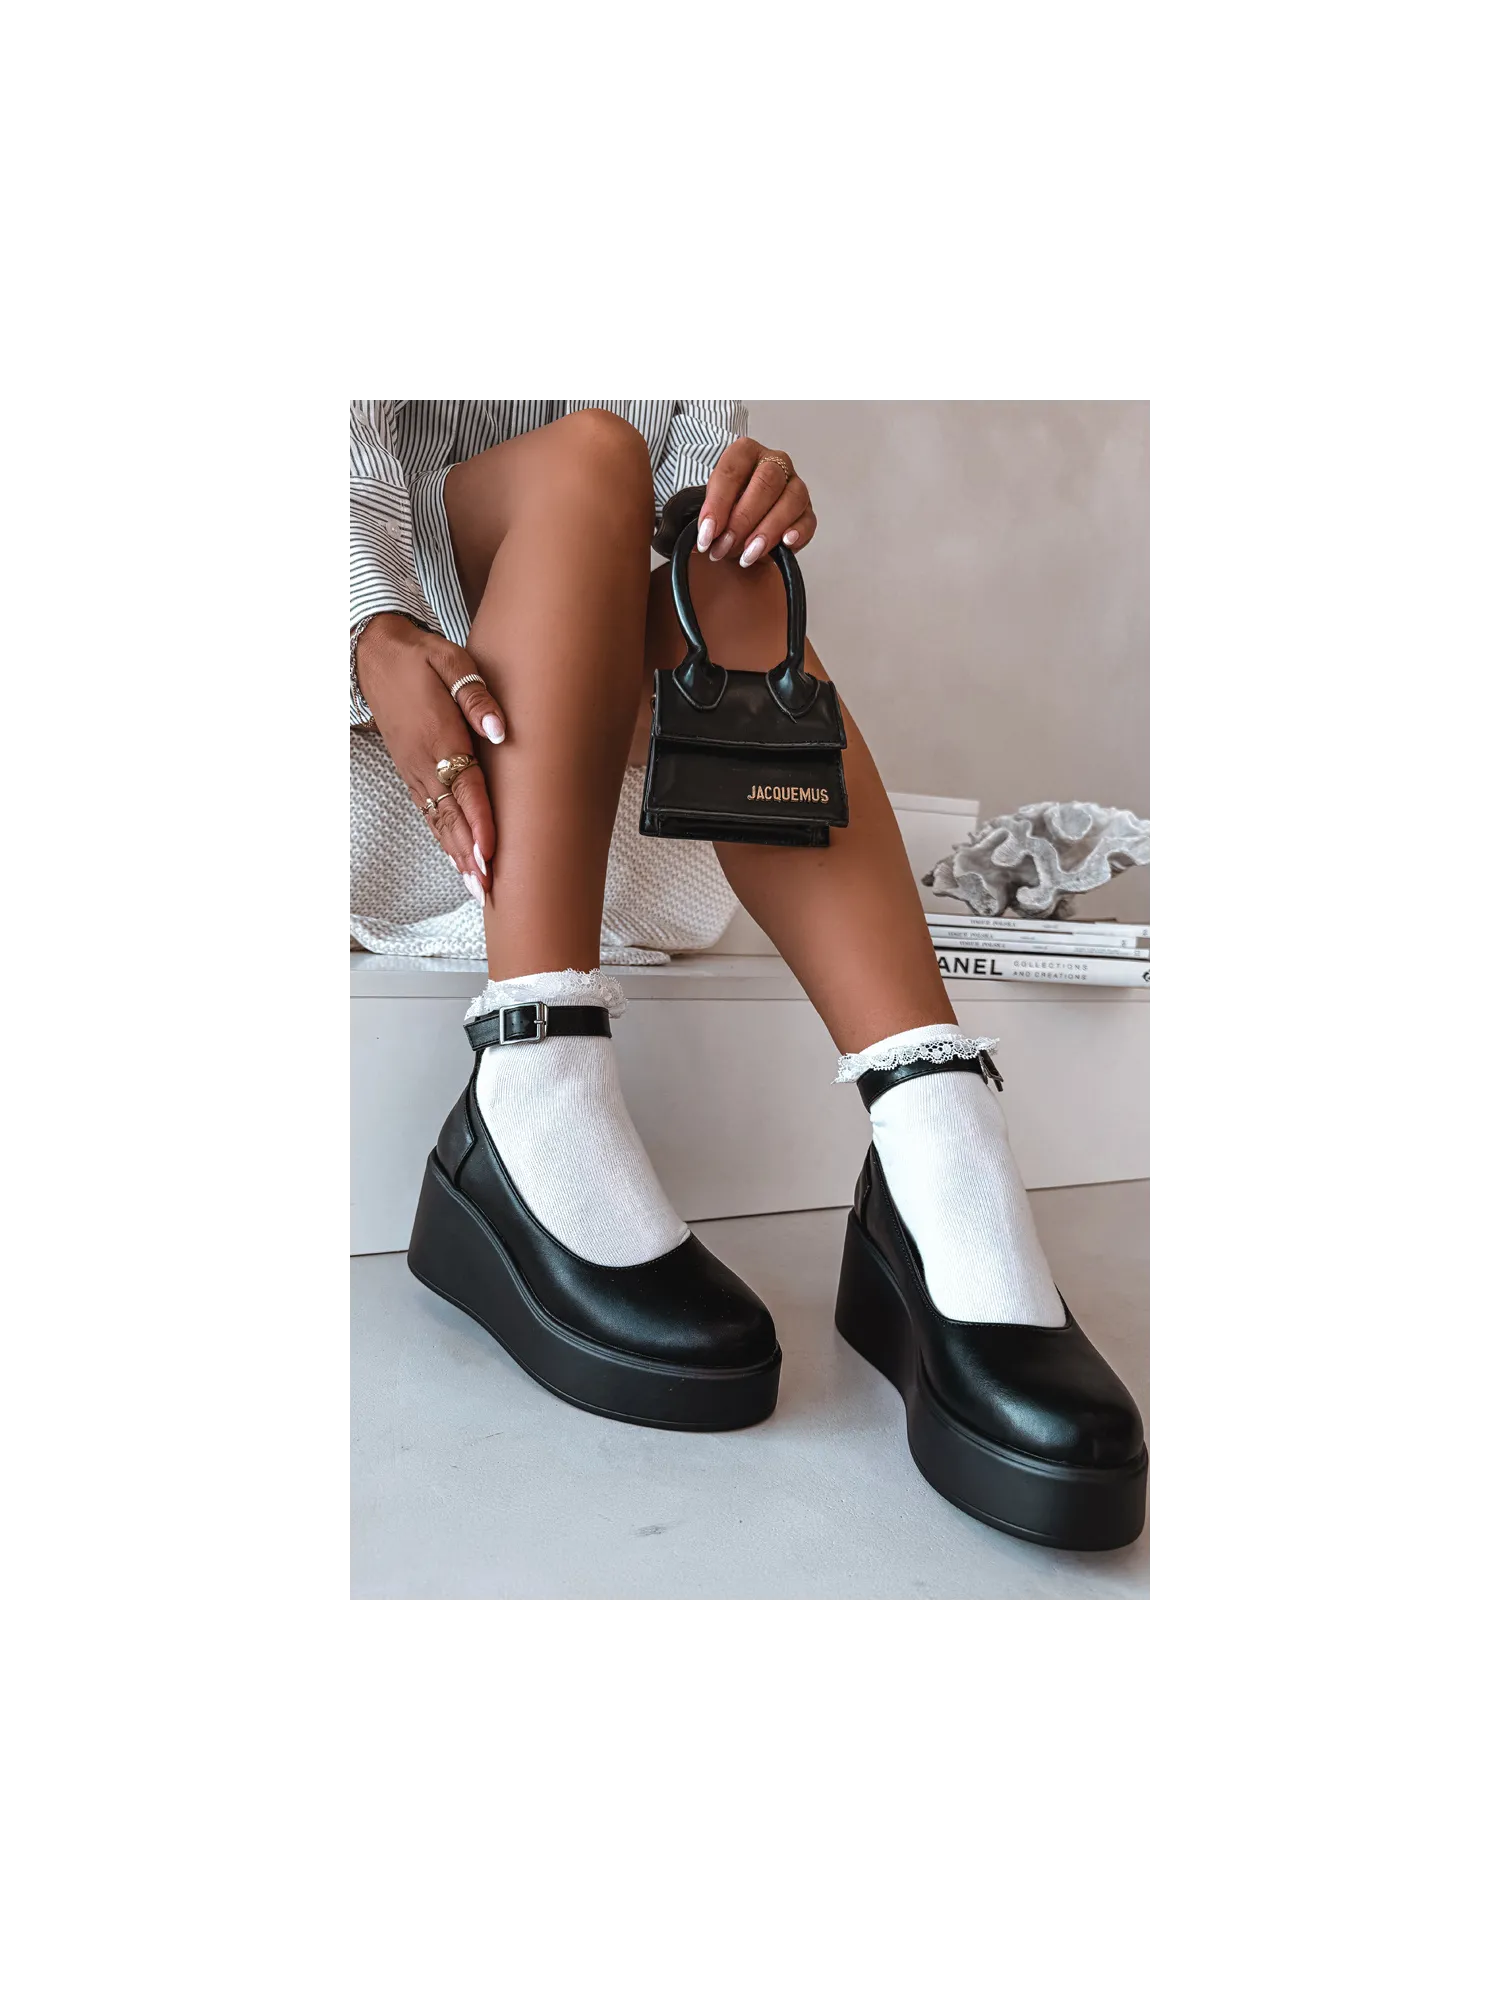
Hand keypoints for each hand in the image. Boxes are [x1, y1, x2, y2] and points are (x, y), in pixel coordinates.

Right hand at [354, 614, 502, 899]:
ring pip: (439, 821)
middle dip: (470, 855)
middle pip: (452, 816)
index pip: (465, 788)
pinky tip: (456, 859)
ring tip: (478, 887)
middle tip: (488, 888)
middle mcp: (424, 762)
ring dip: (458, 856)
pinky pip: (429, 813)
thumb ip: (477, 698)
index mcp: (439, 737)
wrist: (377, 655)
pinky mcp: (410, 773)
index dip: (479, 823)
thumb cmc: (422, 658)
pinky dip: (444, 840)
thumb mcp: (453, 662)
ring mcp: (414, 771)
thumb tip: (500, 732)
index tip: (490, 854)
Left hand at [694, 438, 816, 567]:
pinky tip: (785, 543)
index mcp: (745, 453)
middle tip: (725, 546)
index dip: (718, 504)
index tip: (707, 533)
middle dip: (743, 519)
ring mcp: (794, 485)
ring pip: (790, 500)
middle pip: (766, 482)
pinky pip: (808, 520)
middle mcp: (773, 463)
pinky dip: (798, 532)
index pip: (732, 470)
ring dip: (768, 530)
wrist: (742, 534)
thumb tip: (704, 539)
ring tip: (748, 555)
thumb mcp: (712, 513)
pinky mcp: (807, 511)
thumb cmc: (727, 516)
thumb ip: (708, 522)